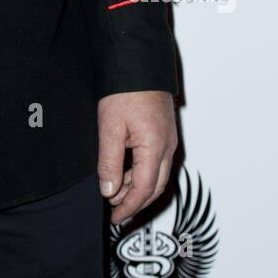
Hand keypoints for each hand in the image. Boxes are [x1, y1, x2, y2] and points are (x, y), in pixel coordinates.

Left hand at [97, 91, 176, 223]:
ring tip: (116, 194)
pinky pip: (157, 162)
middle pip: (155, 187)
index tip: (115, 216)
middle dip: (136, 203)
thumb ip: (110, 162)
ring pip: (157, 175)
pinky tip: (126, 173)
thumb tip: (109, 191)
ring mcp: (168, 138)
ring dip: (138, 188)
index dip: (129, 207)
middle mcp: (168, 146)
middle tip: (117, 212)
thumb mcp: (110, 127)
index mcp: (156, 147)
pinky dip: (142, 173)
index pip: (144, 190)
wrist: (138, 61)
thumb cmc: (125, 89)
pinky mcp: (164, 131)